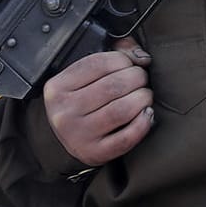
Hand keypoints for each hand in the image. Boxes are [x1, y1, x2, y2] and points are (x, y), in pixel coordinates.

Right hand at [42, 36, 153, 166]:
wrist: (62, 142)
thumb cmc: (82, 100)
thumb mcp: (85, 76)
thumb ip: (115, 53)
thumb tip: (142, 57)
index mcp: (58, 87)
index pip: (97, 63)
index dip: (123, 60)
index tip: (131, 64)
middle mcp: (64, 112)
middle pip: (113, 86)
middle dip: (137, 78)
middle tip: (141, 80)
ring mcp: (78, 135)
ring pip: (122, 110)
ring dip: (143, 98)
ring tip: (145, 95)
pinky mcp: (95, 153)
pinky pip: (127, 137)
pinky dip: (144, 123)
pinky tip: (147, 113)